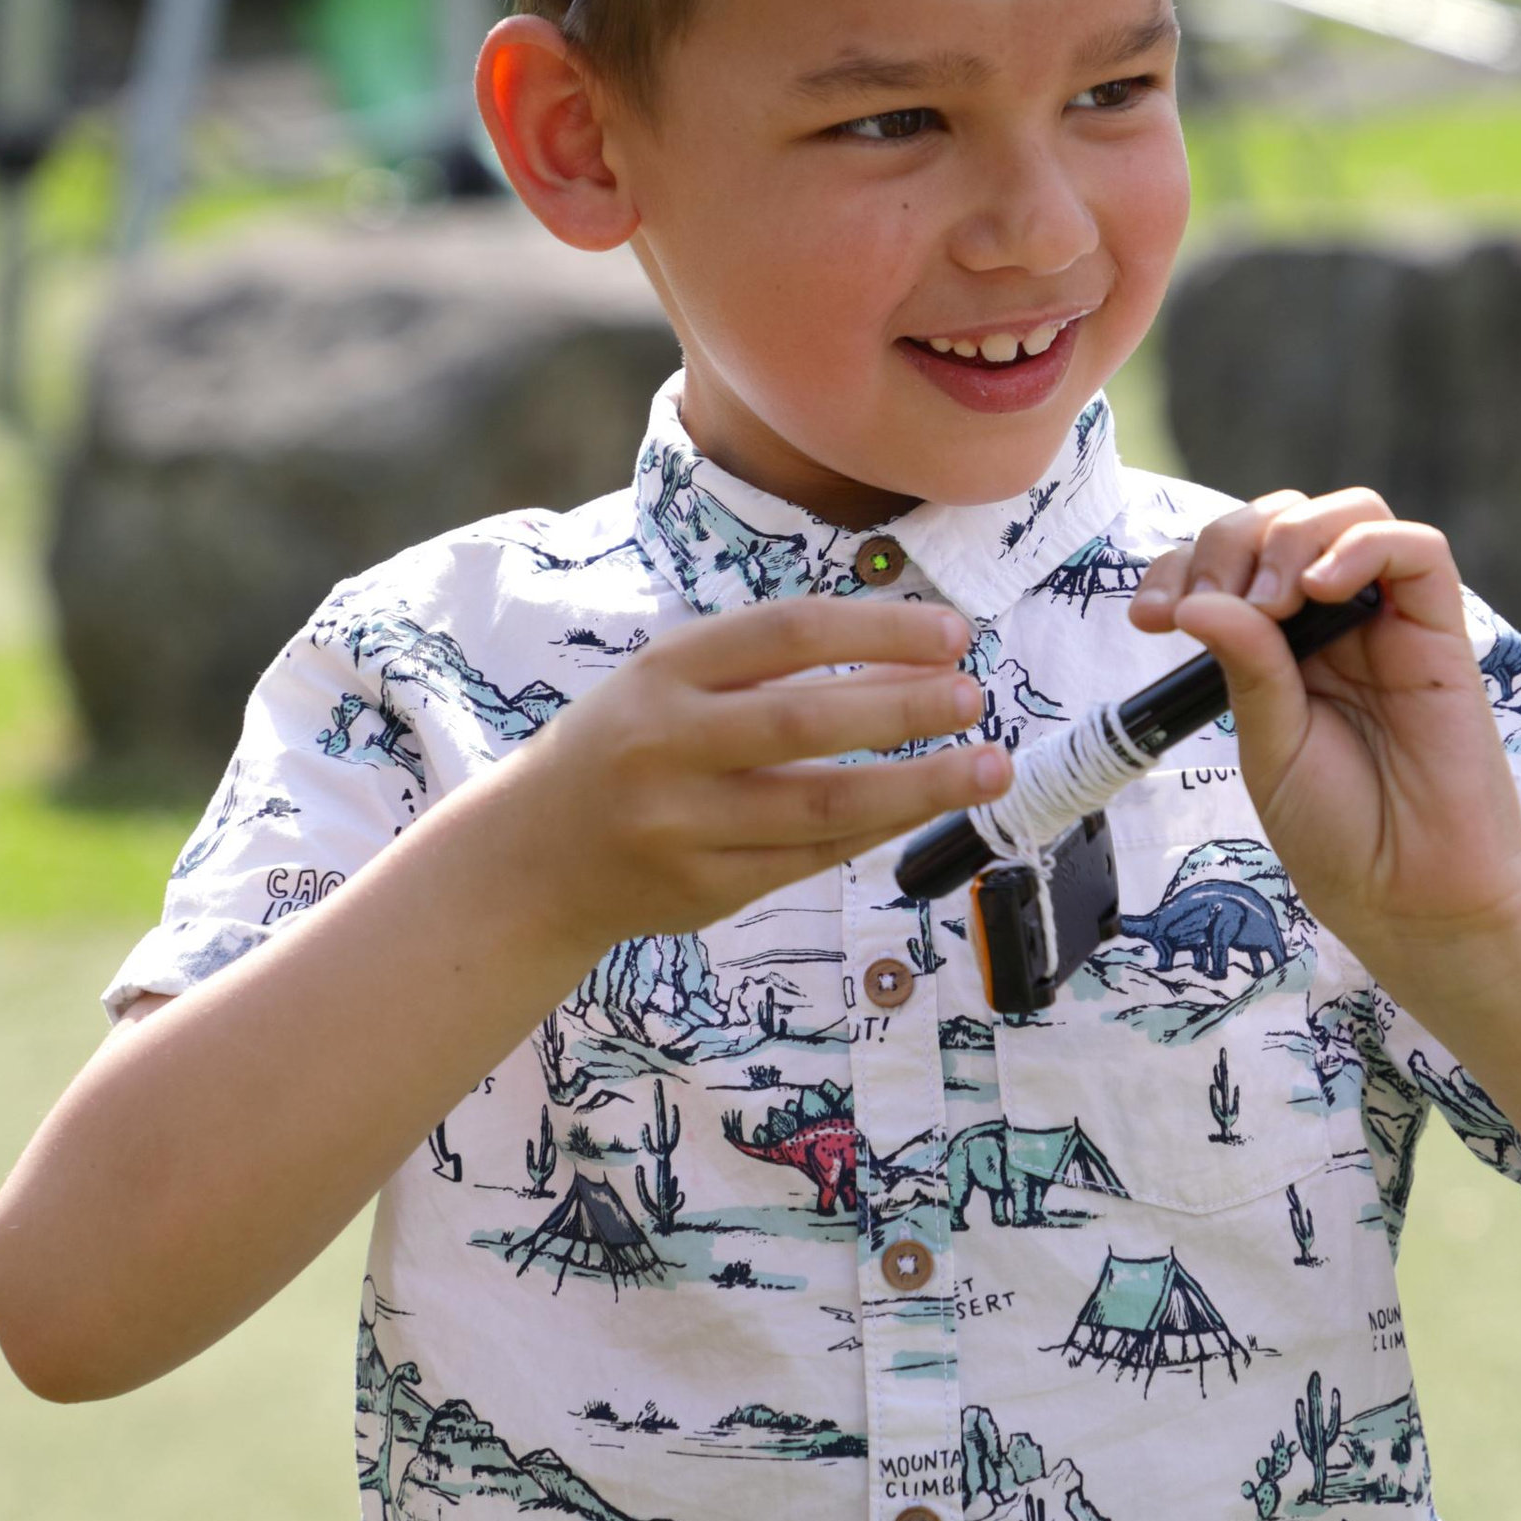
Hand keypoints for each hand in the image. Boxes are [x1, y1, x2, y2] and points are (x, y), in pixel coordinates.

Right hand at [507, 594, 1009, 956]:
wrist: (531, 857)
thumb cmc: (625, 747)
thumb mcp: (666, 681)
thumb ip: (760, 665)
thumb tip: (901, 652)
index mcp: (663, 671)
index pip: (786, 634)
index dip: (876, 630)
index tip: (952, 634)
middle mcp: (667, 745)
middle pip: (805, 721)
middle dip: (905, 707)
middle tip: (976, 696)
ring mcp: (683, 826)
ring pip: (821, 806)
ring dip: (918, 785)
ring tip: (989, 765)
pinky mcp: (704, 890)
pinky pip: (812, 859)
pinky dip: (878, 831)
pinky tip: (928, 809)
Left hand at [1129, 489, 1520, 972]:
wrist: (1411, 897)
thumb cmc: (1340, 832)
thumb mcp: (1268, 746)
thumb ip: (1245, 669)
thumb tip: (1196, 601)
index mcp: (1282, 647)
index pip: (1232, 562)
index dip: (1185, 565)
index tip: (1152, 617)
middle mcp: (1335, 622)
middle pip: (1283, 520)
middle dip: (1230, 543)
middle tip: (1213, 603)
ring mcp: (1389, 622)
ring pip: (1350, 513)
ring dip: (1294, 535)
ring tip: (1272, 600)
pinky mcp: (1442, 633)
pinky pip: (1419, 551)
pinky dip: (1364, 545)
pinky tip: (1321, 588)